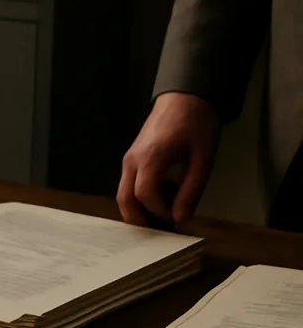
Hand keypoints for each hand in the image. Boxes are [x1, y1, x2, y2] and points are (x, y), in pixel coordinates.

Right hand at [118, 92, 219, 227]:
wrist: (185, 97)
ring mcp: (129, 159)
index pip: (144, 195)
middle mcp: (133, 159)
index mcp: (151, 157)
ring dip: (141, 209)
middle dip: (140, 220)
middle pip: (124, 199)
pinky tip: (165, 193)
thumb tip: (180, 218)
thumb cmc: (196, 123)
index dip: (159, 212)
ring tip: (168, 209)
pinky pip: (129, 184)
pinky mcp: (132, 159)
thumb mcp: (203, 159)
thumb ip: (191, 190)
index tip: (176, 218)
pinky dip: (142, 197)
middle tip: (162, 230)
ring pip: (124, 194)